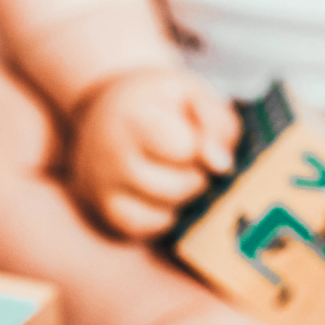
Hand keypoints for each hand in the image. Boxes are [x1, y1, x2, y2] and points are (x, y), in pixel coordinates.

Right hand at [69, 68, 240, 237]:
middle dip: (198, 175)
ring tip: (175, 172)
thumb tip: (221, 165)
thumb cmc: (162, 106)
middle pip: (183, 185)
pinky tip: (162, 192)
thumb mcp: (194, 96)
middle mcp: (110, 153)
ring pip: (168, 213)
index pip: (185, 149)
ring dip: (185, 198)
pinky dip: (166, 215)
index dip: (203, 147)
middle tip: (187, 157)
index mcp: (134, 115)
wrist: (110, 114)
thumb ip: (217, 123)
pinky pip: (151, 228)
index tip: (197, 135)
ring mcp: (103, 186)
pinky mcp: (107, 212)